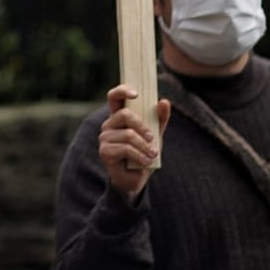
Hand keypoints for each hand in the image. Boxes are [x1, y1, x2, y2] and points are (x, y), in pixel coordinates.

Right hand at [97, 84, 170, 203]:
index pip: (114, 96)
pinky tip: (146, 162)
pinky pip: (125, 148)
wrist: (136, 178)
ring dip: (145, 146)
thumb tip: (164, 101)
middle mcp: (109, 124)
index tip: (136, 94)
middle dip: (142, 126)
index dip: (122, 91)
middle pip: (125, 114)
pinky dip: (140, 156)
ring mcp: (105, 137)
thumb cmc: (144, 153)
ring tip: (153, 154)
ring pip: (128, 134)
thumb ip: (160, 118)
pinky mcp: (105, 151)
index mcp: (119, 116)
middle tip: (152, 138)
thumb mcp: (155, 134)